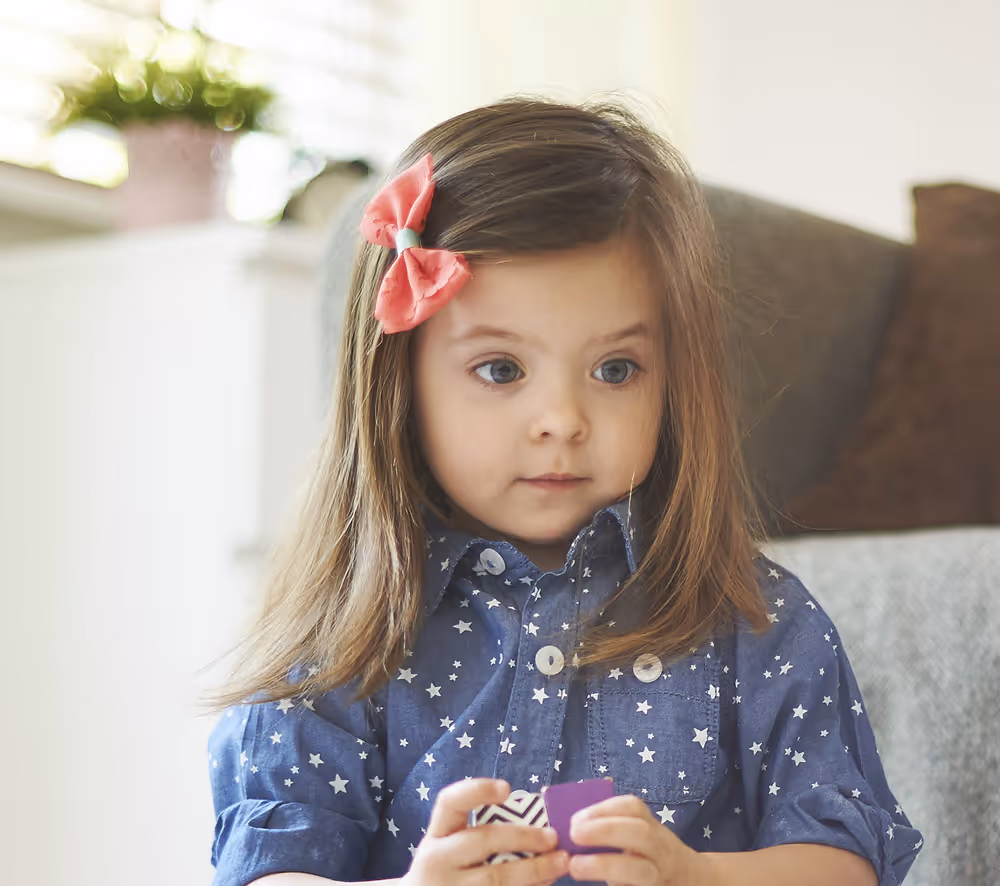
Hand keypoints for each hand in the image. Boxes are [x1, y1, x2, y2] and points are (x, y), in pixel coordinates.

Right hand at [402, 778, 569, 885]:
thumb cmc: (448, 874)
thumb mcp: (450, 850)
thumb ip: (481, 833)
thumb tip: (539, 818)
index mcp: (436, 836)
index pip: (450, 802)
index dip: (478, 789)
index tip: (507, 788)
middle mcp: (436, 860)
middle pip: (483, 839)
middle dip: (523, 836)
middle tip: (553, 836)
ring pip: (495, 877)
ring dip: (534, 869)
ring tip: (561, 863)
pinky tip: (543, 884)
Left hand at [567, 794, 709, 885]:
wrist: (688, 880)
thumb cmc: (648, 853)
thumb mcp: (637, 833)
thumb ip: (611, 826)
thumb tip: (568, 823)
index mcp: (651, 826)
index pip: (633, 808)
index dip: (603, 809)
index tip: (576, 818)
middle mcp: (660, 848)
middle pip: (640, 834)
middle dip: (605, 831)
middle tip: (574, 834)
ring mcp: (659, 874)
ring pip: (639, 870)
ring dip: (604, 865)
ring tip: (575, 866)